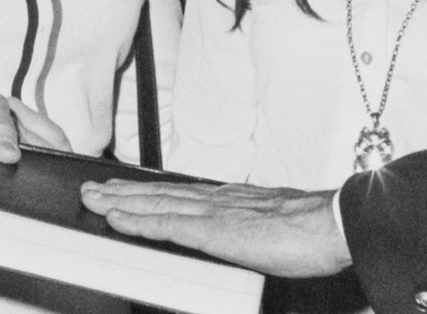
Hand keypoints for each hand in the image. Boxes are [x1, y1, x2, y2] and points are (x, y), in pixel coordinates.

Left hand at [80, 180, 349, 277]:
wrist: (336, 221)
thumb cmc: (315, 228)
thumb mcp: (275, 224)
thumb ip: (251, 229)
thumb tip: (244, 238)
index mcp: (232, 200)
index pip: (178, 194)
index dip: (146, 192)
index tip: (121, 189)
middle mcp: (218, 200)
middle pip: (159, 195)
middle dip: (122, 192)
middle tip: (89, 189)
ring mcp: (215, 213)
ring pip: (156, 205)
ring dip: (121, 202)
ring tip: (93, 199)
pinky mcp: (217, 231)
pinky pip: (169, 226)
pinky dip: (140, 222)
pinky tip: (119, 221)